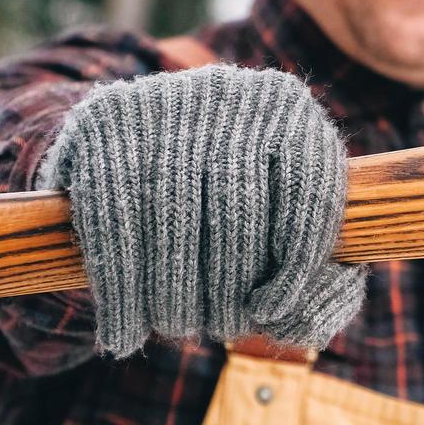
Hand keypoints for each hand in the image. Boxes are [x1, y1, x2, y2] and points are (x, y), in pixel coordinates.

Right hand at [39, 64, 365, 356]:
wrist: (132, 153)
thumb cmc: (230, 214)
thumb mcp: (289, 238)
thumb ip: (320, 289)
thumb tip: (292, 326)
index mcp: (290, 109)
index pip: (308, 188)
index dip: (295, 263)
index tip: (270, 314)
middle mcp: (230, 93)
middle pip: (235, 205)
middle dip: (227, 286)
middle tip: (219, 326)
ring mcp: (162, 100)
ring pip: (172, 215)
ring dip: (173, 294)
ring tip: (176, 326)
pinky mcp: (103, 121)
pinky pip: (111, 220)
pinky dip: (119, 290)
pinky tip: (123, 331)